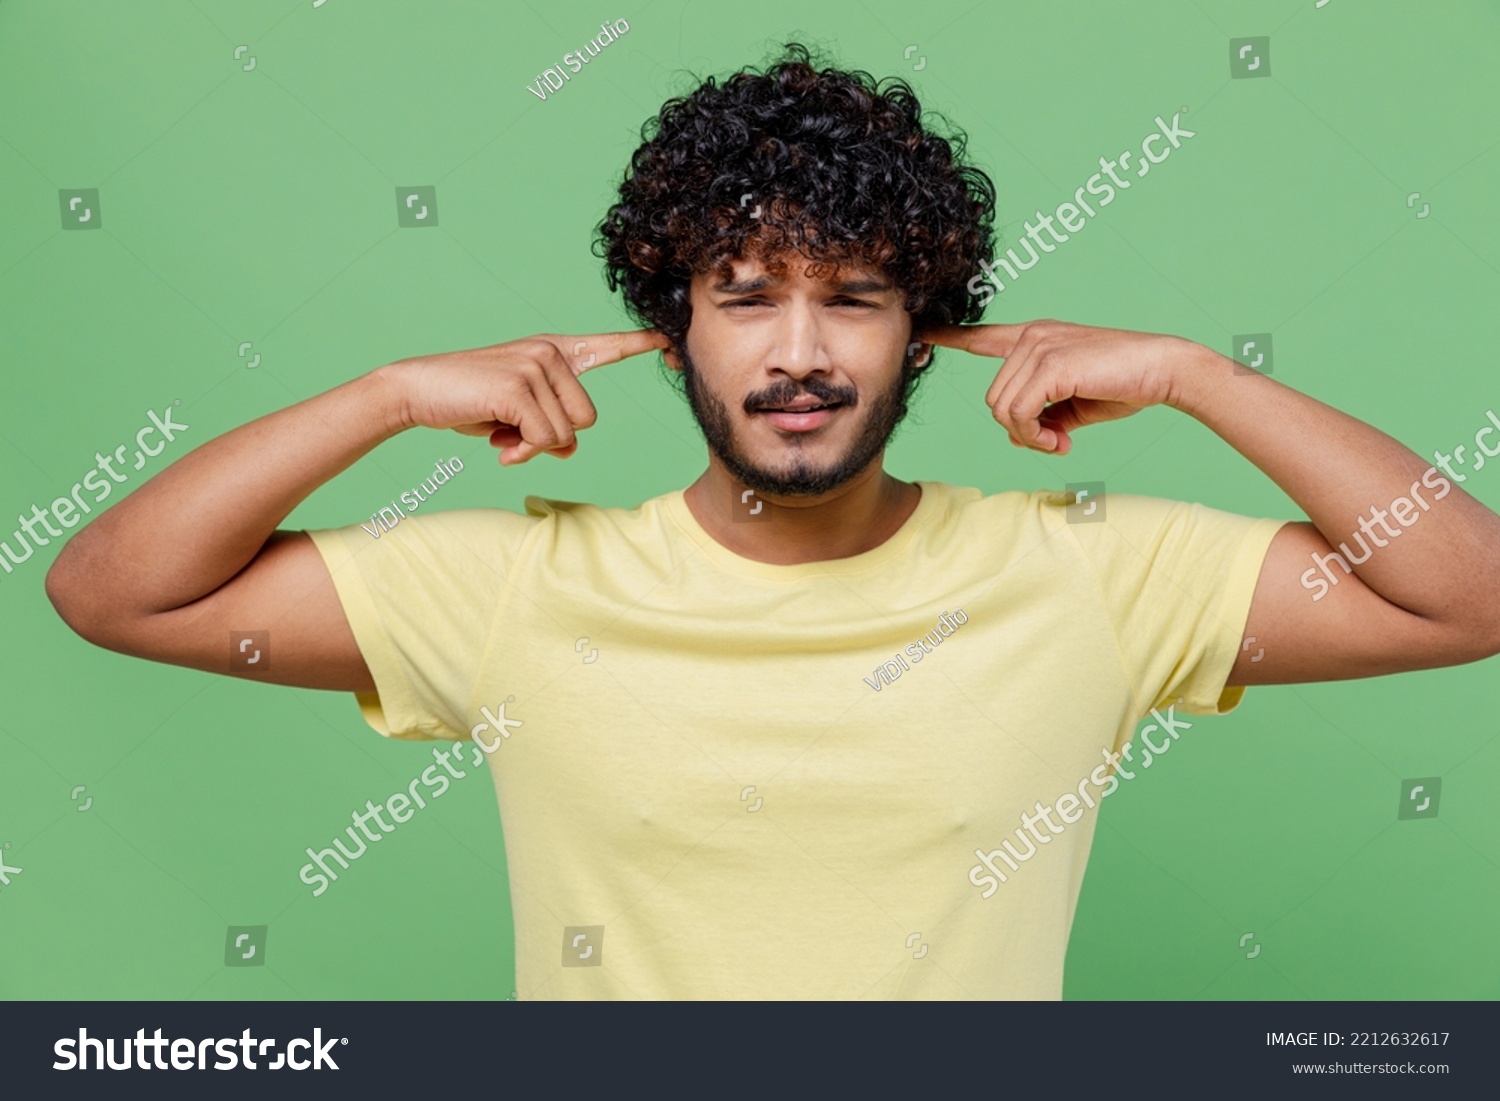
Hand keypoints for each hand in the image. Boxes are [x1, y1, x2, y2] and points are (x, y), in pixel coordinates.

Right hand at [387, 330, 668, 463]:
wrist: (416, 391)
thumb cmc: (470, 403)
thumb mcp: (519, 417)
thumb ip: (551, 427)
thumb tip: (569, 449)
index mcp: (554, 351)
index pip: (605, 347)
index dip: (638, 344)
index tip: (668, 339)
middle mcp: (550, 352)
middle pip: (588, 418)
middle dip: (553, 437)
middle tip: (514, 431)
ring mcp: (535, 366)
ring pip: (566, 433)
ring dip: (533, 446)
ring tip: (501, 430)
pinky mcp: (519, 386)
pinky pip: (543, 439)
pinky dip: (521, 451)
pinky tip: (496, 441)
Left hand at [923, 319, 1204, 454]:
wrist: (1165, 370)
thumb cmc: (1124, 384)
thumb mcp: (1071, 405)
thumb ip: (1039, 415)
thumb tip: (1014, 436)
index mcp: (1035, 338)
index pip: (983, 336)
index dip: (951, 337)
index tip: (922, 332)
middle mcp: (1032, 335)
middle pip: (994, 399)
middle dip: (1020, 430)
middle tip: (1055, 442)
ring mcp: (1039, 346)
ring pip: (1002, 410)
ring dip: (1030, 437)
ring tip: (1061, 441)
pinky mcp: (1050, 364)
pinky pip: (1019, 414)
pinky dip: (1036, 437)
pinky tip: (1062, 441)